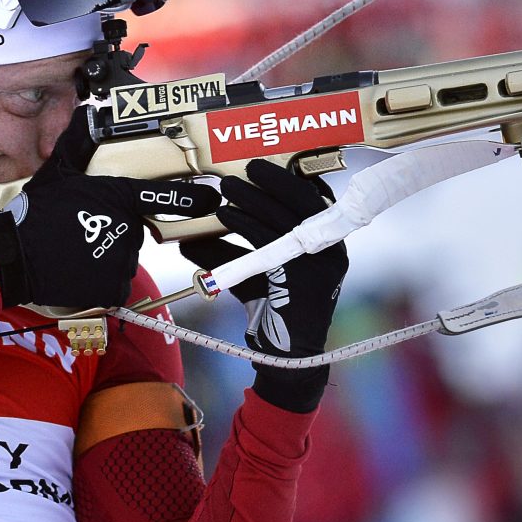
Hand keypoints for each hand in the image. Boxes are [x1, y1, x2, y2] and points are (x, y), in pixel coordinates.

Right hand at [0, 111, 217, 310]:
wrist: (13, 257)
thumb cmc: (34, 214)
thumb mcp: (56, 172)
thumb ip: (77, 144)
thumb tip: (88, 112)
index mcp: (117, 198)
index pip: (162, 195)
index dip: (191, 197)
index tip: (211, 196)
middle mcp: (126, 228)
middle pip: (133, 229)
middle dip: (114, 229)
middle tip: (82, 230)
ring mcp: (121, 260)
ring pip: (124, 257)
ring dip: (106, 255)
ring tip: (76, 251)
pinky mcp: (112, 288)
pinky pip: (116, 283)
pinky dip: (101, 281)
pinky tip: (78, 271)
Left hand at [182, 158, 347, 411]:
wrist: (287, 356)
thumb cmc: (273, 309)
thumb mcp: (253, 273)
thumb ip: (230, 252)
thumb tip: (189, 236)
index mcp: (328, 242)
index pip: (315, 198)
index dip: (290, 178)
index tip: (265, 165)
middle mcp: (331, 249)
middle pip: (301, 201)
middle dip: (270, 182)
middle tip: (240, 170)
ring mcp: (320, 264)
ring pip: (283, 219)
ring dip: (251, 200)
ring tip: (224, 190)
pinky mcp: (303, 278)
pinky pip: (271, 243)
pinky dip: (244, 226)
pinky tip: (223, 218)